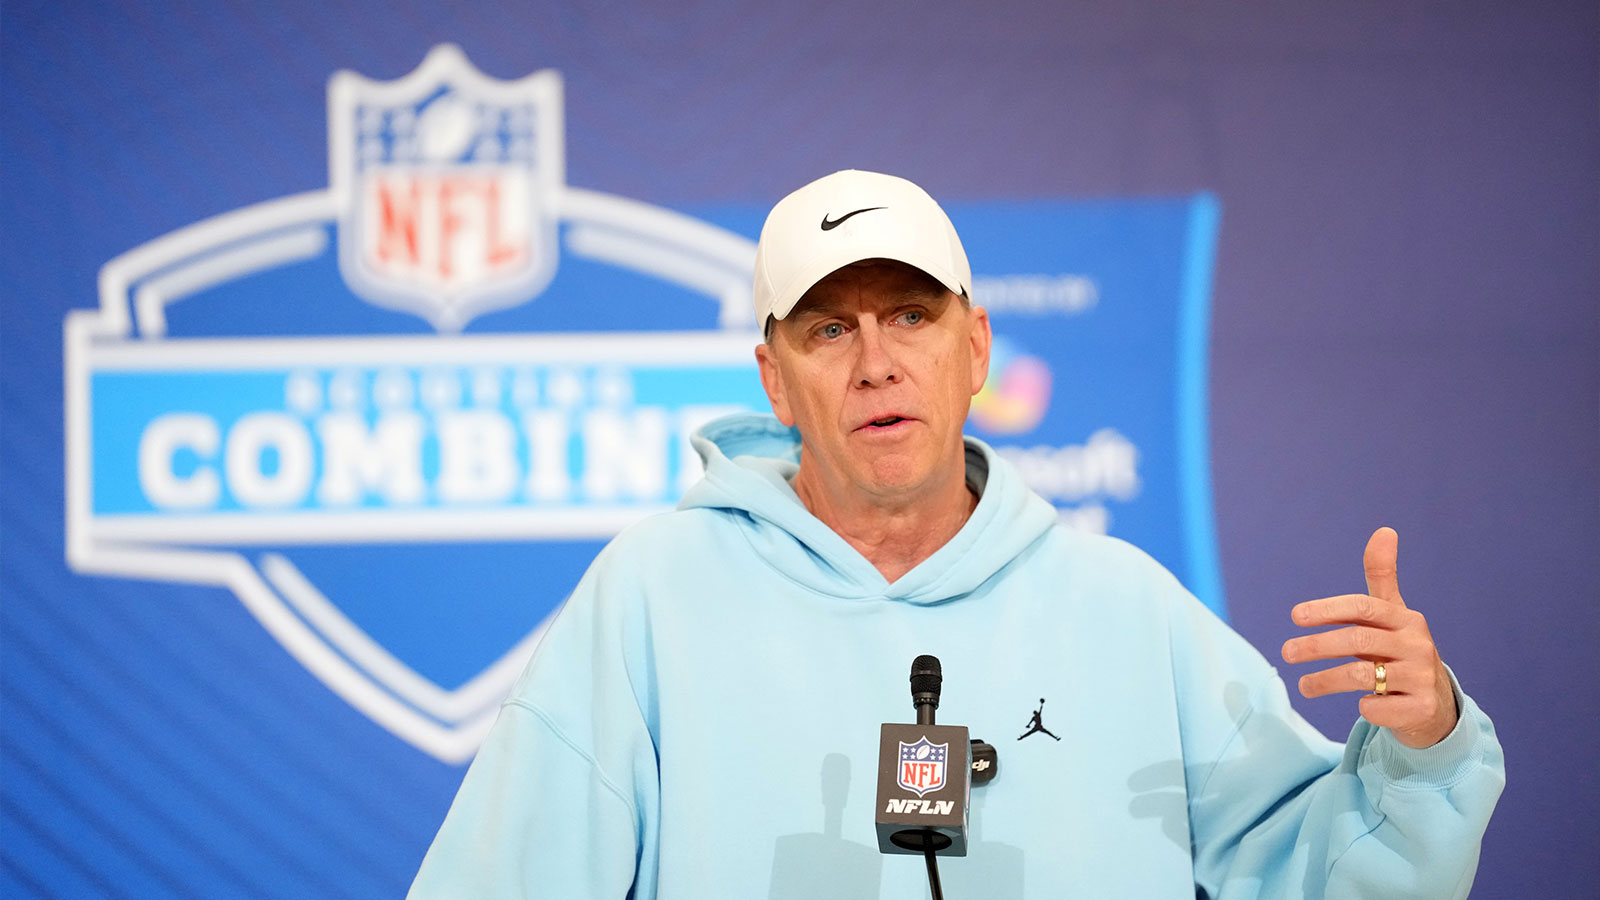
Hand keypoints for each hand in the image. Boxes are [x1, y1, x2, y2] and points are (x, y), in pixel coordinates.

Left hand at [1281, 527, 1458, 747]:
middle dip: (1316, 646)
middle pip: (1358, 641)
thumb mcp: (1392, 615)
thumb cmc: (1400, 651)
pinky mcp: (1423, 708)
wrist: (1434, 705)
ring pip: (1363, 676)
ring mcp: (1423, 677)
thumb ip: (1382, 576)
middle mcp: (1418, 645)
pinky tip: (1359, 704)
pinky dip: (1364, 707)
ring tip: (1302, 686)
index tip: (1295, 616)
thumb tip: (1385, 529)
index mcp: (1406, 619)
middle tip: (1286, 652)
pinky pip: (1378, 707)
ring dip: (1325, 681)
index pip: (1363, 607)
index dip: (1327, 609)